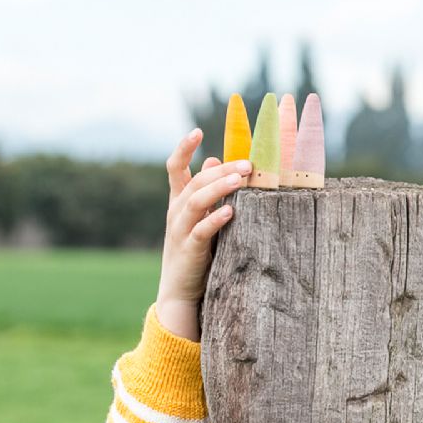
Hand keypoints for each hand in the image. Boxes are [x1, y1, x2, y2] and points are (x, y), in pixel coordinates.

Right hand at [156, 128, 251, 340]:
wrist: (178, 292)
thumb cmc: (195, 252)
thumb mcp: (199, 218)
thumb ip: (207, 191)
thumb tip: (215, 159)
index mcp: (178, 202)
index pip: (175, 168)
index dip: (183, 148)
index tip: (197, 130)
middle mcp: (176, 212)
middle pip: (195, 181)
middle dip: (221, 169)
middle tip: (247, 164)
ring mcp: (180, 231)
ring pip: (197, 201)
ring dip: (219, 188)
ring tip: (241, 179)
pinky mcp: (189, 250)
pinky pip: (201, 230)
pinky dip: (216, 219)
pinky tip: (231, 211)